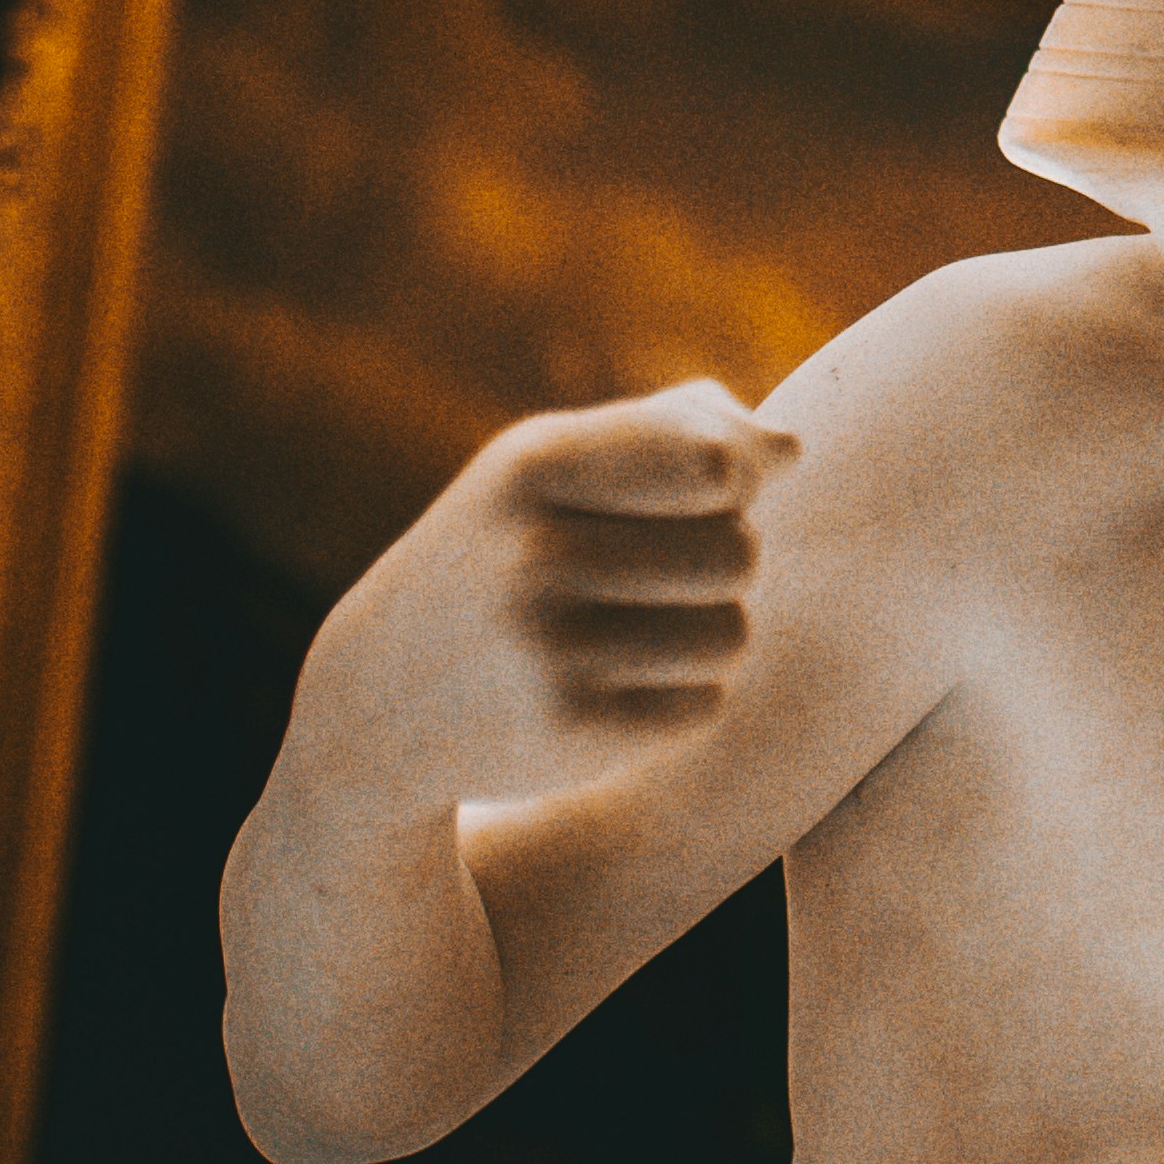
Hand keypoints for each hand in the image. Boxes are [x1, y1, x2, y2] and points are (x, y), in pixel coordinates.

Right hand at [301, 380, 797, 810]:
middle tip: (656, 576)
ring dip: (710, 633)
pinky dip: (684, 697)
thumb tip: (790, 449)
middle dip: (721, 563)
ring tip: (640, 631)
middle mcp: (536, 553)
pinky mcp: (571, 731)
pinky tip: (619, 688)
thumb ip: (674, 432)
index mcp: (534, 466)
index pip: (717, 466)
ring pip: (734, 632)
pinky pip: (707, 703)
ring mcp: (550, 648)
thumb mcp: (553, 467)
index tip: (699, 498)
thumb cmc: (497, 555)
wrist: (373, 704)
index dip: (733, 484)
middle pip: (740, 551)